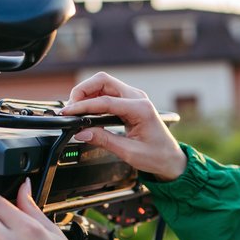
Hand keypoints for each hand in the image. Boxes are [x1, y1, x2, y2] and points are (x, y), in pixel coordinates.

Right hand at [61, 72, 186, 181]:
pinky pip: (107, 93)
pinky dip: (93, 98)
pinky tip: (86, 111)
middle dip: (83, 90)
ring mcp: (134, 98)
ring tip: (75, 110)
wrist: (170, 158)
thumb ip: (104, 140)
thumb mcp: (129, 152)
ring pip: (104, 84)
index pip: (105, 101)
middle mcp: (138, 98)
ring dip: (87, 93)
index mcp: (141, 109)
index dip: (83, 105)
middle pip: (103, 81)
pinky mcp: (129, 102)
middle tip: (70, 108)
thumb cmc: (156, 155)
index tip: (69, 112)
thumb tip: (81, 133)